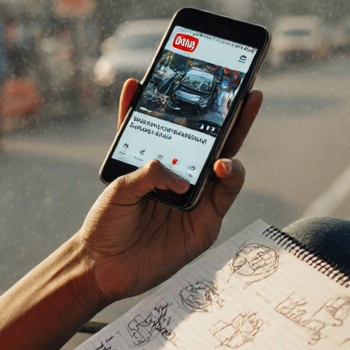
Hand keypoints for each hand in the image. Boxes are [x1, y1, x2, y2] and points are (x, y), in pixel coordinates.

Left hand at [77, 78, 262, 303]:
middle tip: (246, 88)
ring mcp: (197, 200)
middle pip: (213, 141)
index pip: (175, 129)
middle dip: (232, 115)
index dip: (181, 104)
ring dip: (234, 138)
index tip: (188, 81)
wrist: (103, 267)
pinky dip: (230, 175)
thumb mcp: (119, 189)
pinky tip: (222, 164)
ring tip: (234, 118)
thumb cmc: (106, 224)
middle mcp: (182, 178)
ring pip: (226, 163)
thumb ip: (147, 173)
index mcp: (158, 164)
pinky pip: (227, 193)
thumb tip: (176, 172)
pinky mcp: (206, 223)